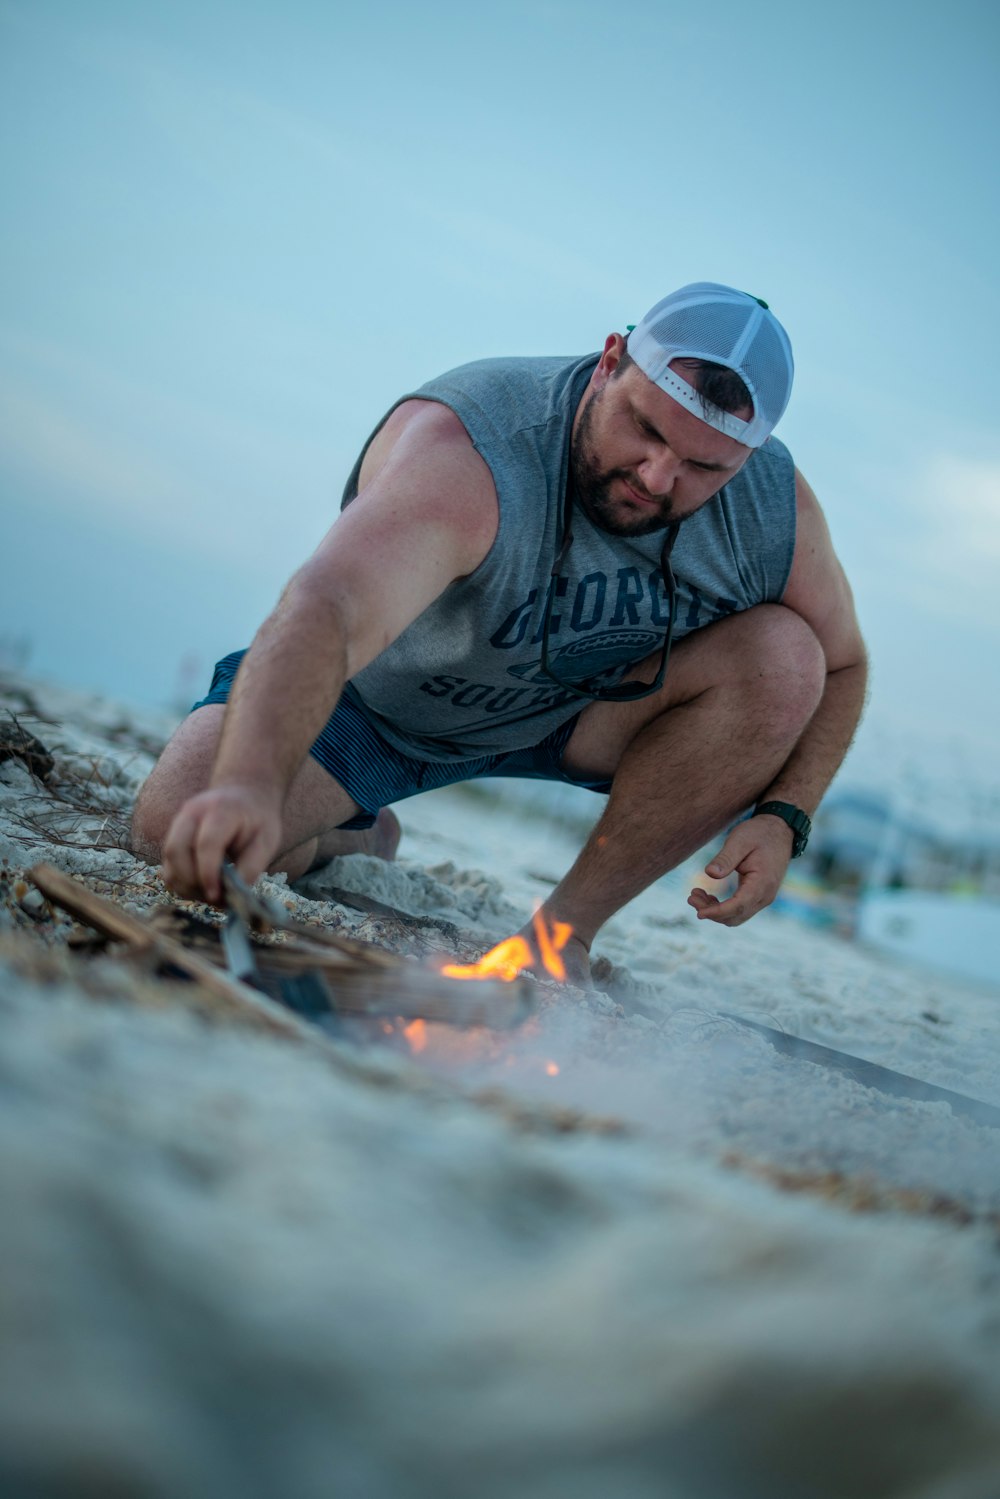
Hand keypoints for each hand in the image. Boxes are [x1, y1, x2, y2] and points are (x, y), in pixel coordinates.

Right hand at [160, 785, 282, 903]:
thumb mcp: (267, 840)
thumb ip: (252, 866)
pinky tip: (201, 886)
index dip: (208, 874)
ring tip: (210, 893)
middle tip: (214, 897)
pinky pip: (167, 864)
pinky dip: (180, 882)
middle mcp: (192, 812)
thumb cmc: (257, 820)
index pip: (206, 844)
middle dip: (192, 882)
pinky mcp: (172, 835)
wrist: (243, 795)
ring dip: (185, 884)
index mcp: (221, 810)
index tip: (217, 896)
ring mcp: (178, 822)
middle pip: (177, 850)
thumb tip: (232, 893)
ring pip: (168, 860)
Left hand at [687, 815, 792, 927]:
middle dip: (712, 912)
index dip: (717, 912)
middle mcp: (765, 896)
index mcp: (762, 883)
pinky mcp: (758, 896)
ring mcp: (763, 898)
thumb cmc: (759, 834)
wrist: (778, 831)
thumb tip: (710, 873)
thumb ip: (726, 858)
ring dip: (715, 911)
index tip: (698, 912)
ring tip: (695, 895)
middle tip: (691, 897)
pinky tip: (708, 897)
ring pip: (737, 916)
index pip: (738, 906)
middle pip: (735, 916)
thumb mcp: (740, 841)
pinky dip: (723, 908)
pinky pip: (740, 909)